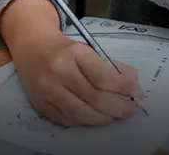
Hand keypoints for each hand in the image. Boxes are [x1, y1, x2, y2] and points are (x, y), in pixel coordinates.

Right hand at [16, 37, 143, 126]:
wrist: (32, 46)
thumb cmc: (65, 49)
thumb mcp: (89, 49)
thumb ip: (112, 67)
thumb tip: (134, 89)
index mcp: (74, 53)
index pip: (104, 78)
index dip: (124, 90)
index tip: (136, 94)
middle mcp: (58, 71)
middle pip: (95, 99)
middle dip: (119, 108)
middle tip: (129, 109)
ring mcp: (47, 90)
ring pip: (81, 114)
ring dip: (103, 119)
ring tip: (113, 115)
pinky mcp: (39, 104)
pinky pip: (67, 120)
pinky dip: (84, 121)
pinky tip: (92, 115)